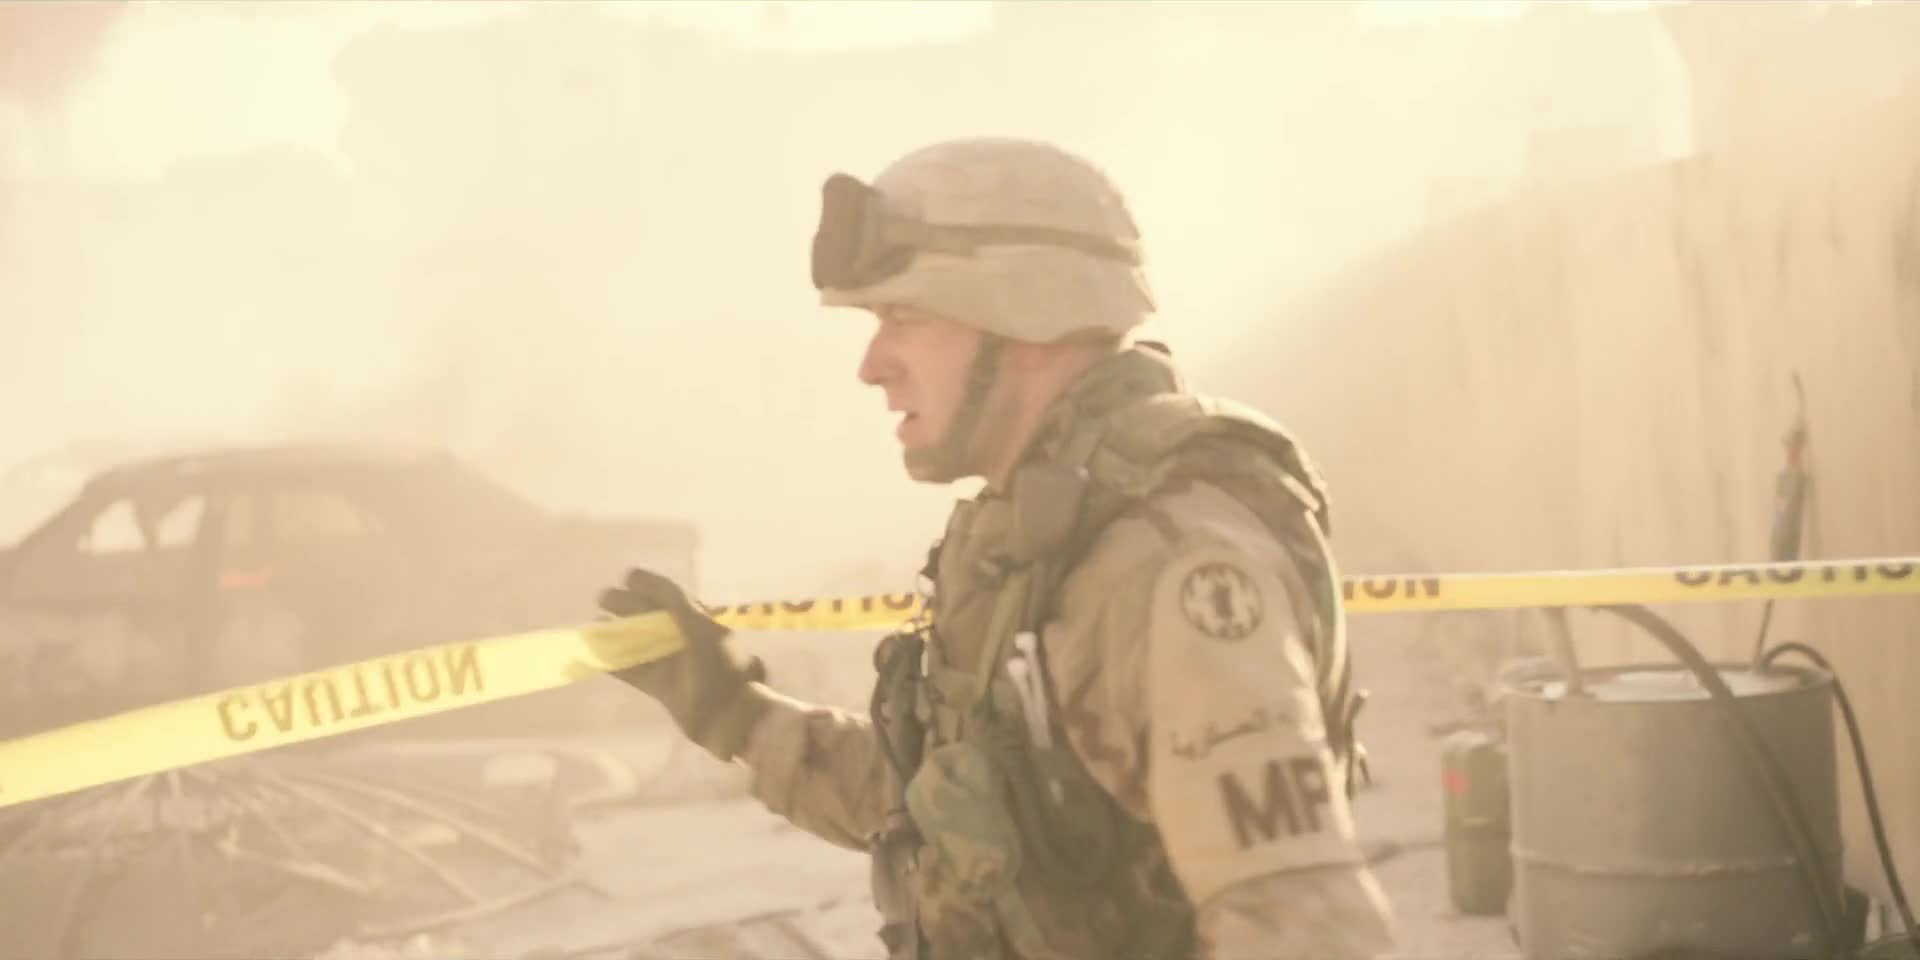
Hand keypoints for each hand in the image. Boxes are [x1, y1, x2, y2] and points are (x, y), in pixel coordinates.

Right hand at [595, 568, 769, 761]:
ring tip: (594, 623)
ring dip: (618, 634)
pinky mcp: (664, 689)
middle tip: (602, 598)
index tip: (625, 577)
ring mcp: (675, 666)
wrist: (730, 716)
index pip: (671, 597)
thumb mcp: (698, 626)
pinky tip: (597, 656)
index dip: (649, 585)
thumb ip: (673, 601)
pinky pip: (637, 672)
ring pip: (641, 644)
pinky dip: (617, 664)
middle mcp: (687, 640)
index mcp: (701, 621)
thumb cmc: (718, 667)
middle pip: (653, 618)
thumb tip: (642, 577)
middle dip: (627, 606)